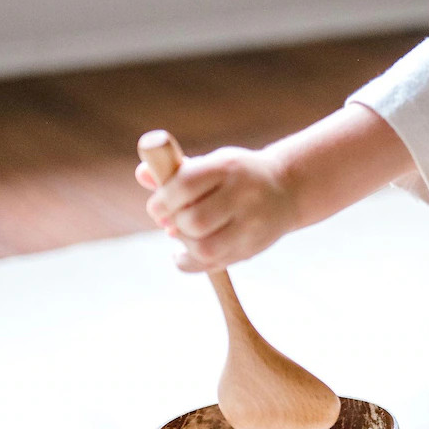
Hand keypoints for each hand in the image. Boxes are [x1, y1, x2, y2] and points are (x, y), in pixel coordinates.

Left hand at [135, 144, 294, 272]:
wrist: (286, 189)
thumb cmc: (237, 175)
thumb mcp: (211, 163)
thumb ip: (176, 171)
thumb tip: (142, 174)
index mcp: (228, 167)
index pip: (185, 185)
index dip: (162, 200)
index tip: (158, 206)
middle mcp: (243, 195)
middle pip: (194, 220)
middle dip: (173, 223)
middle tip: (170, 221)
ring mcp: (251, 225)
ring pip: (205, 247)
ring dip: (183, 243)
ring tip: (182, 233)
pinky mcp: (251, 248)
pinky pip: (212, 265)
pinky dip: (189, 262)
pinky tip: (184, 252)